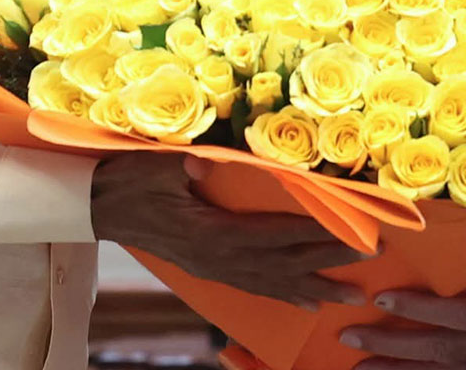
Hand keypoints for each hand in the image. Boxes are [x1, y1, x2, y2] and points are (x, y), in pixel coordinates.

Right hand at [89, 152, 368, 309]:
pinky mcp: (206, 269)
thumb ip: (180, 167)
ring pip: (269, 282)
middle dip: (324, 265)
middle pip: (280, 264)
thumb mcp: (154, 167)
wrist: (99, 205)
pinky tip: (305, 302)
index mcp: (209, 233)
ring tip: (344, 297)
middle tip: (366, 267)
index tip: (350, 237)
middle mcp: (216, 258)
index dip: (313, 238)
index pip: (273, 237)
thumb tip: (203, 163)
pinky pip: (251, 286)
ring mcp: (211, 268)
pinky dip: (281, 294)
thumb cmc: (130, 180)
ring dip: (310, 289)